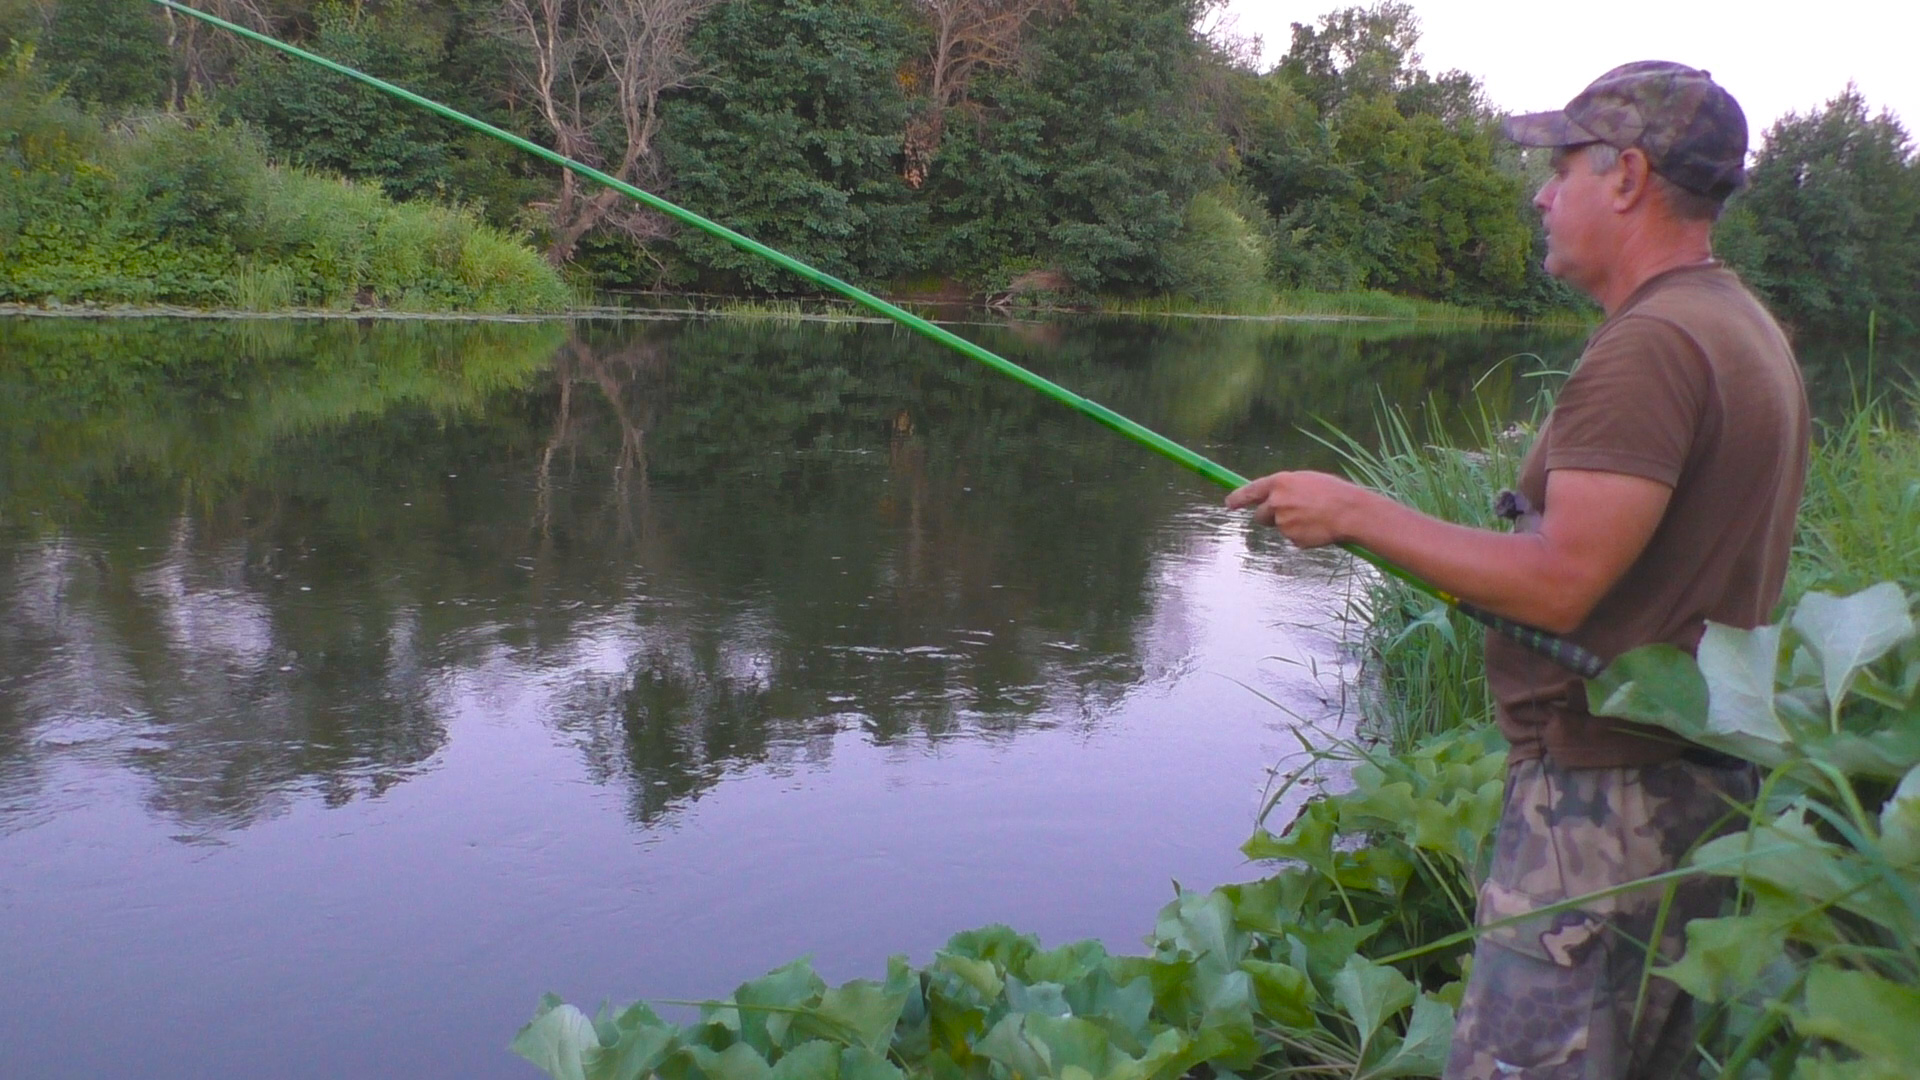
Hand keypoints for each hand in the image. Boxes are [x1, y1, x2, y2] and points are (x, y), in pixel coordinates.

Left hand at [1225, 470, 1361, 547]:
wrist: (1350, 512)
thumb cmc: (1332, 492)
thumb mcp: (1306, 481)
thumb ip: (1285, 488)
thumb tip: (1272, 497)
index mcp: (1280, 482)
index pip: (1250, 491)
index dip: (1238, 498)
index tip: (1229, 504)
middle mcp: (1277, 502)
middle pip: (1260, 516)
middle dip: (1267, 517)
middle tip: (1286, 514)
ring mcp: (1283, 522)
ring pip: (1278, 527)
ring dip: (1289, 525)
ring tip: (1312, 518)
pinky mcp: (1292, 539)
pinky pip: (1292, 538)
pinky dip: (1301, 535)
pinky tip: (1317, 528)